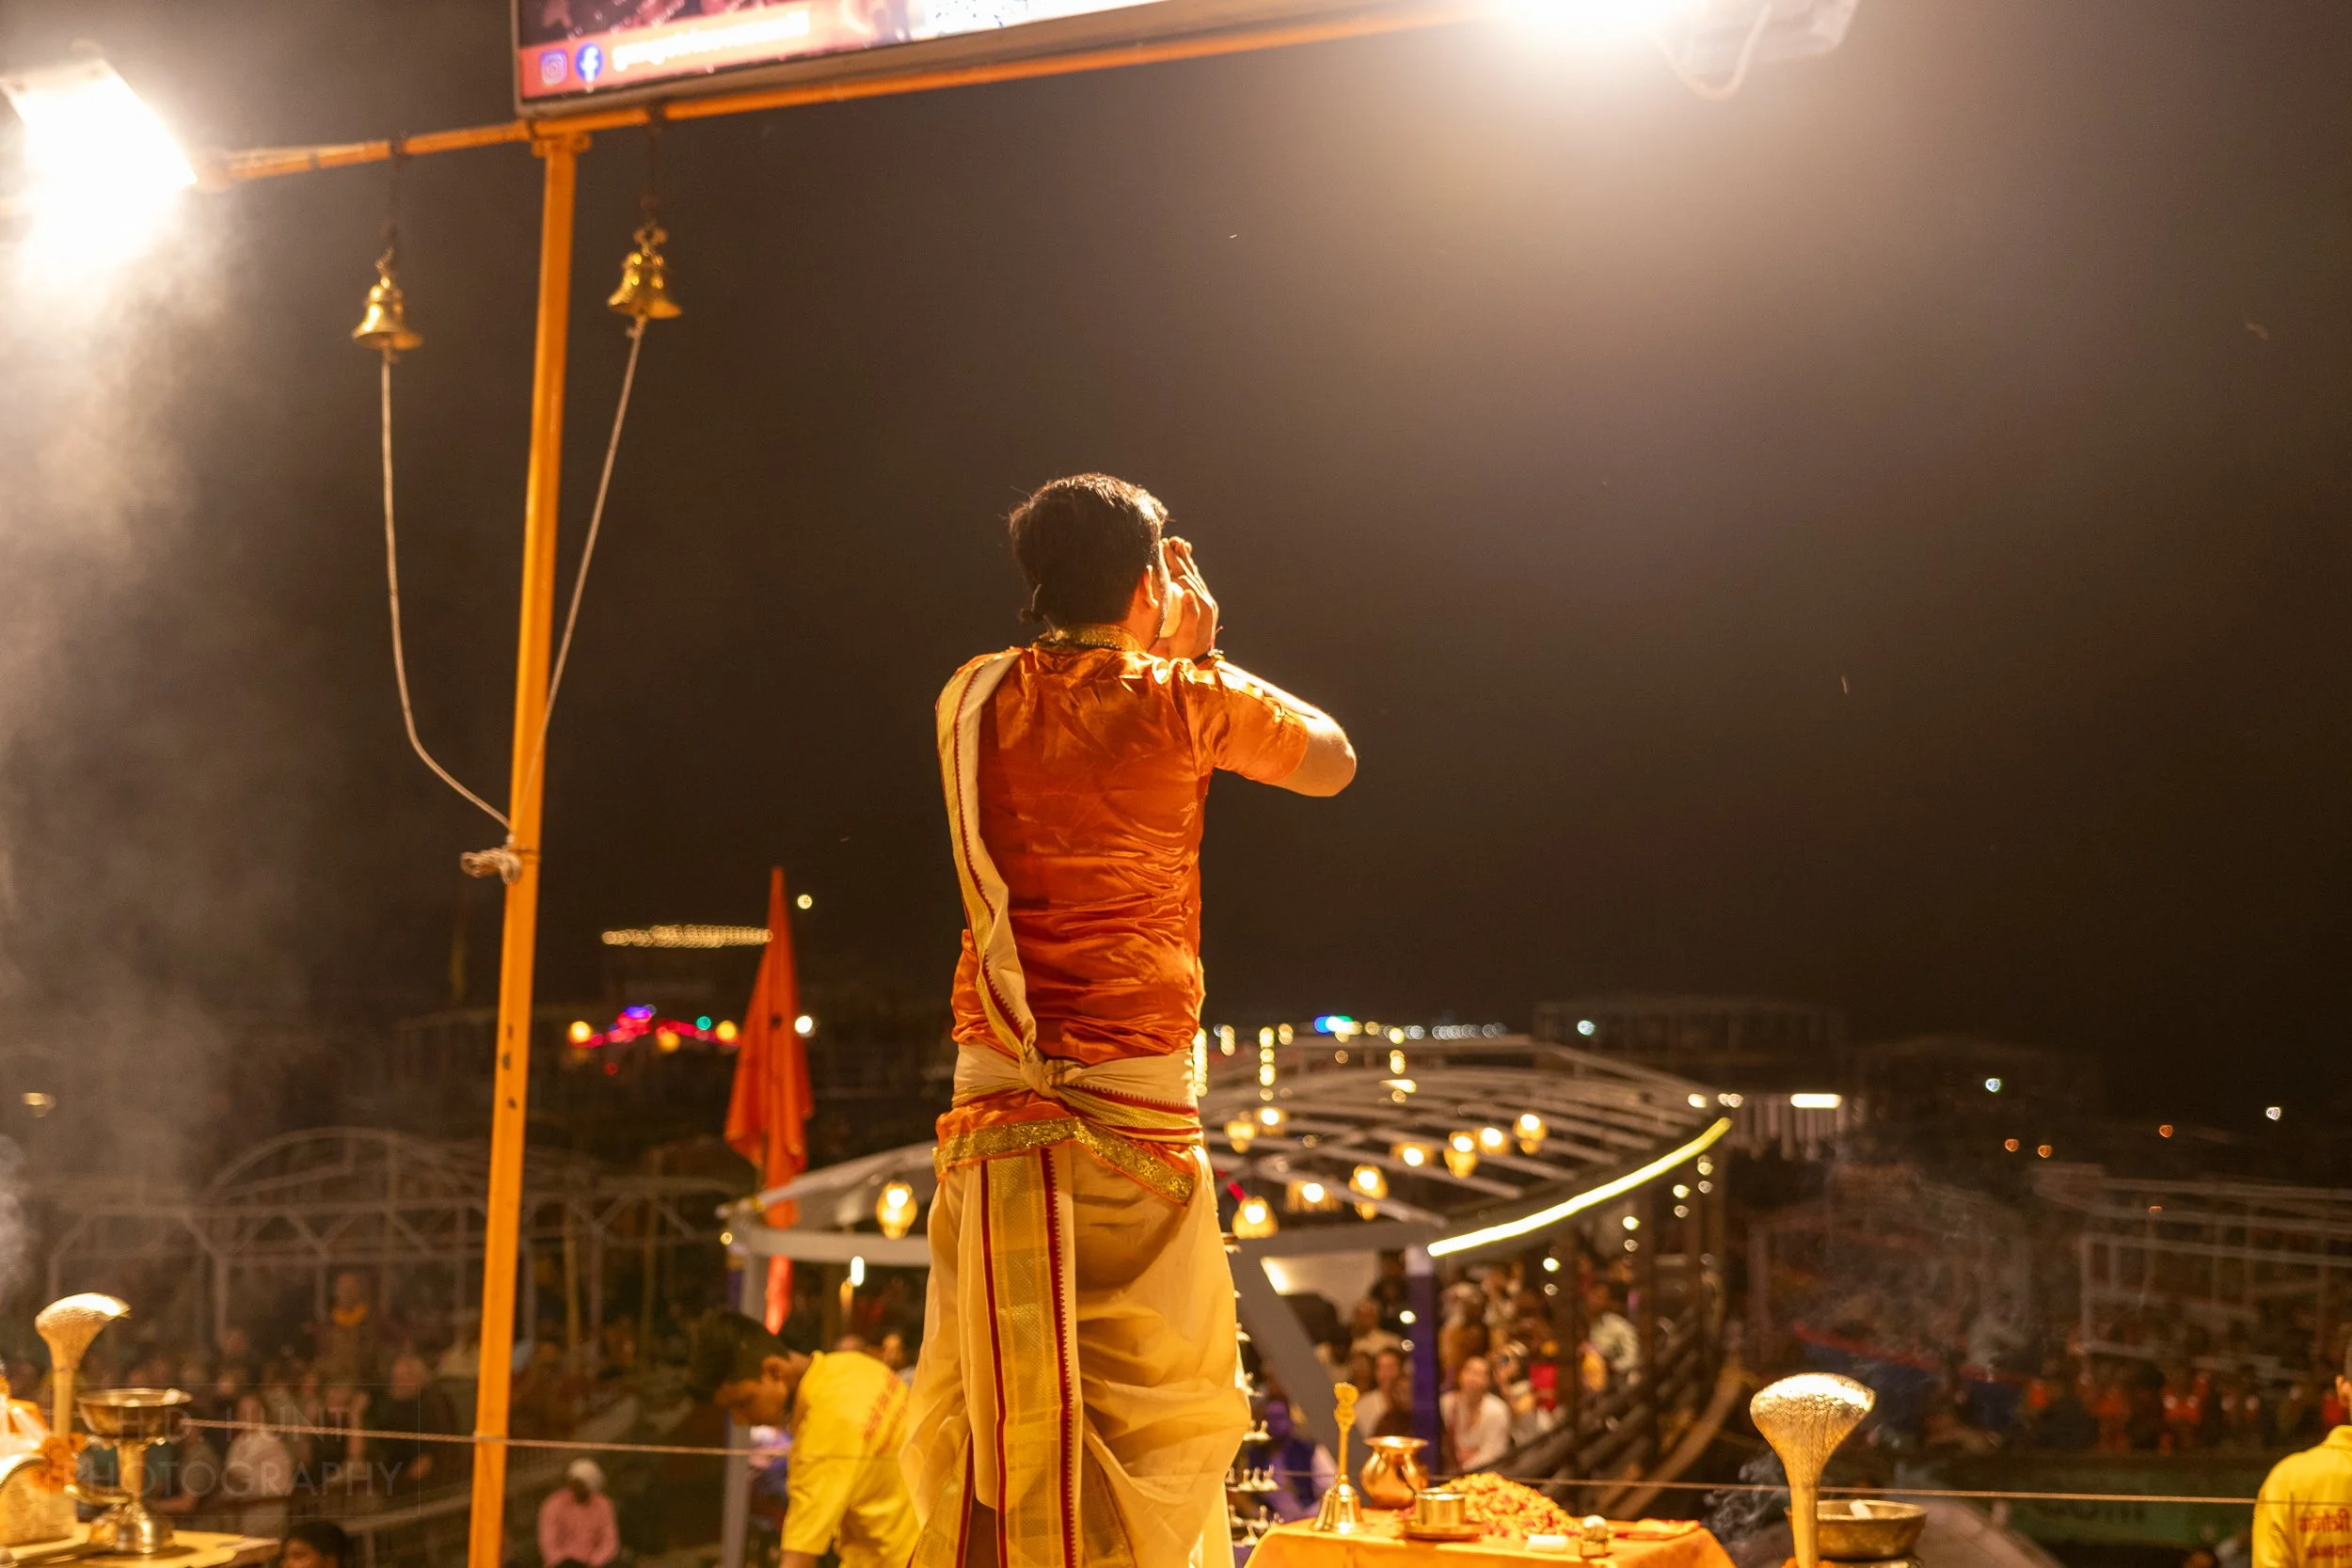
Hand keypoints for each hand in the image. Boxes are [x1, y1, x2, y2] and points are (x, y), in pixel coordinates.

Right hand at [1151, 537, 1218, 659]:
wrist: (1192, 661)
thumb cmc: (1181, 653)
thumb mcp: (1184, 638)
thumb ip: (1190, 616)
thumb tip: (1188, 592)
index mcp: (1201, 609)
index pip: (1185, 580)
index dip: (1173, 565)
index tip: (1162, 551)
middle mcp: (1206, 603)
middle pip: (1189, 574)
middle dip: (1176, 558)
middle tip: (1164, 542)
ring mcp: (1206, 601)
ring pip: (1193, 575)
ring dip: (1183, 558)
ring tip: (1176, 543)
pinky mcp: (1203, 602)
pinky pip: (1195, 579)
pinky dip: (1189, 565)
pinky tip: (1184, 553)